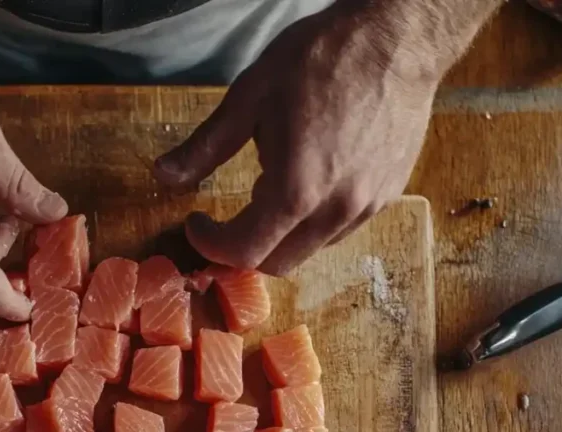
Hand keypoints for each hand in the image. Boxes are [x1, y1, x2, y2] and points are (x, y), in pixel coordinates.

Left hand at [153, 2, 440, 274]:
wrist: (398, 38)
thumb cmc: (322, 59)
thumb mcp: (250, 96)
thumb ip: (205, 146)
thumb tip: (162, 176)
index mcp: (296, 190)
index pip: (244, 251)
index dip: (211, 245)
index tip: (197, 222)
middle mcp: (335, 210)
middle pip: (278, 264)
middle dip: (243, 249)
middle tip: (225, 221)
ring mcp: (367, 206)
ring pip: (310, 249)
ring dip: (279, 236)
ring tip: (267, 190)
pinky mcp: (388, 196)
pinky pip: (340, 230)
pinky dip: (311, 223)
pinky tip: (305, 183)